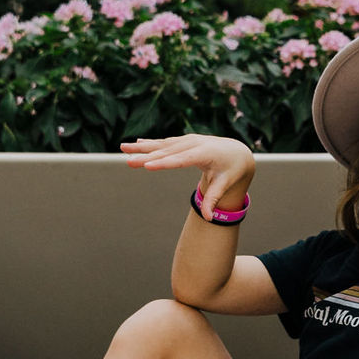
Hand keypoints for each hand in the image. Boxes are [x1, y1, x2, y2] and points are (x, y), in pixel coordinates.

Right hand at [122, 133, 254, 216]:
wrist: (236, 151)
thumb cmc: (231, 170)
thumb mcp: (225, 184)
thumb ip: (215, 199)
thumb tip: (209, 219)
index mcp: (205, 153)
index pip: (182, 159)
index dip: (164, 163)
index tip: (147, 166)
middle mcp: (194, 143)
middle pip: (167, 151)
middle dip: (146, 156)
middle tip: (129, 162)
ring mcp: (187, 140)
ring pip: (162, 144)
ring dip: (142, 147)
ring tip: (123, 147)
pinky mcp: (183, 141)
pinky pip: (164, 142)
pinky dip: (149, 143)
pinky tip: (136, 144)